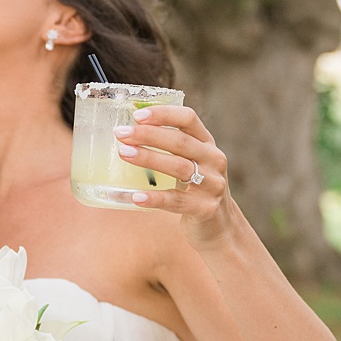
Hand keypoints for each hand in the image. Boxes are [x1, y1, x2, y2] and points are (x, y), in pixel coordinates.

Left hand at [113, 104, 233, 245]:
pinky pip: (177, 201)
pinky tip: (136, 196)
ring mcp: (213, 184)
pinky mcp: (206, 208)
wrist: (219, 226)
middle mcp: (214, 160)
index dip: (163, 114)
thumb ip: (169, 148)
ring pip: (179, 167)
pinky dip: (155, 198)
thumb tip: (128, 131)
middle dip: (148, 134)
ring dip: (149, 158)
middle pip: (180, 142)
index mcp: (207, 143)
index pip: (188, 119)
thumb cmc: (194, 188)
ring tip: (124, 153)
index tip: (136, 115)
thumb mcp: (190, 162)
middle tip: (121, 134)